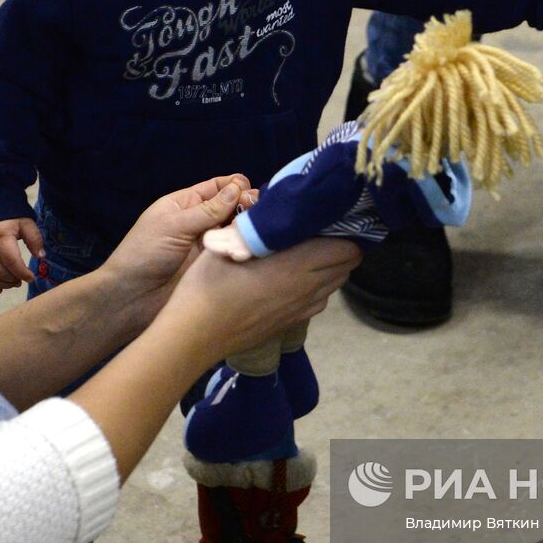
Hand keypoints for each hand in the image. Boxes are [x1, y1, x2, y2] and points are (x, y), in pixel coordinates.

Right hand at [0, 217, 45, 292]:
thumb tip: (41, 256)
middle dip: (13, 280)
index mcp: (1, 238)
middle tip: (21, 280)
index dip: (23, 273)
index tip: (31, 277)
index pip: (12, 262)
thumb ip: (34, 238)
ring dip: (2, 285)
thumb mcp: (25, 222)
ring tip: (13, 283)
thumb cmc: (8, 217)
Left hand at [101, 174, 255, 321]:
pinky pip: (236, 252)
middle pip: (232, 207)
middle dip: (247, 206)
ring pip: (238, 230)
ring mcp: (211, 245)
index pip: (217, 187)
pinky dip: (248, 247)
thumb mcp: (174, 225)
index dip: (235, 186)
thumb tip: (238, 188)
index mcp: (186, 204)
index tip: (249, 193)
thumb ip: (207, 210)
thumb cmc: (145, 253)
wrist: (133, 297)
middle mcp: (201, 222)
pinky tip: (258, 246)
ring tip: (261, 230)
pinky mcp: (217, 267)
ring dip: (250, 227)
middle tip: (258, 213)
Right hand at [158, 237, 360, 364]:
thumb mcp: (225, 245)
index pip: (346, 248)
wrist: (196, 335)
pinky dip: (319, 286)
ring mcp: (302, 308)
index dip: (345, 231)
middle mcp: (306, 287)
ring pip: (335, 284)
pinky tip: (297, 279)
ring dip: (331, 267)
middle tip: (323, 232)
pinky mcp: (293, 322)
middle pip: (347, 265)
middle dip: (342, 246)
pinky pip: (320, 300)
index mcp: (295, 264)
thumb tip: (270, 208)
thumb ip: (253, 227)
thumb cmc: (207, 285)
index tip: (331, 218)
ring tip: (311, 252)